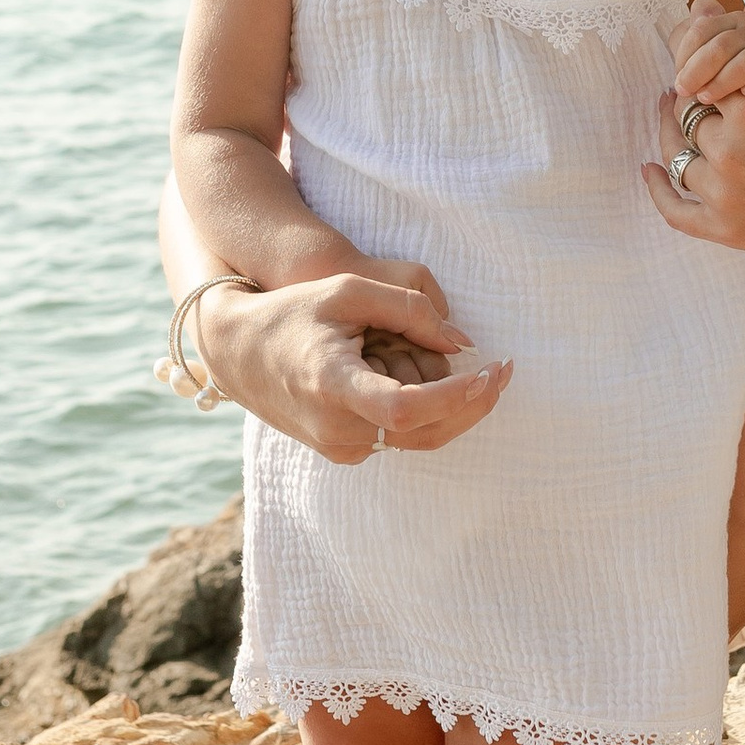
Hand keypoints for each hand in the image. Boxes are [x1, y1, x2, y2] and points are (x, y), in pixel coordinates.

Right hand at [195, 264, 513, 464]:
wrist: (238, 353)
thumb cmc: (295, 311)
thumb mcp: (348, 291)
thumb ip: (409, 309)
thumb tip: (464, 344)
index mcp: (331, 383)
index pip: (406, 407)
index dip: (456, 396)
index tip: (492, 372)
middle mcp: (335, 427)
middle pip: (425, 430)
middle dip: (474, 404)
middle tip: (506, 371)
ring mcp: (338, 447)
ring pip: (418, 439)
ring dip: (458, 412)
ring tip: (488, 378)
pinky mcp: (343, 453)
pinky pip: (400, 439)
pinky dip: (428, 416)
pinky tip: (443, 386)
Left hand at [645, 2, 744, 270]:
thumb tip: (741, 3)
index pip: (700, 72)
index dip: (699, 63)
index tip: (699, 60)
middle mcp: (730, 152)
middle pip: (686, 112)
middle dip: (690, 95)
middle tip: (691, 85)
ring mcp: (724, 196)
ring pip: (674, 154)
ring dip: (671, 132)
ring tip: (673, 116)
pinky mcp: (725, 231)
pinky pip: (674, 210)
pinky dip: (656, 188)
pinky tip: (649, 169)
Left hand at [671, 0, 744, 107]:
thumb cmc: (738, 84)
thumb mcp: (720, 56)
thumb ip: (708, 33)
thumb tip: (700, 6)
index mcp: (735, 23)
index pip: (703, 29)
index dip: (686, 52)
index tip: (677, 79)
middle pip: (723, 44)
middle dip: (699, 69)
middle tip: (685, 92)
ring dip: (723, 80)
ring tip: (707, 98)